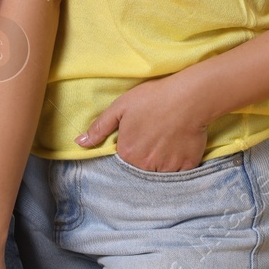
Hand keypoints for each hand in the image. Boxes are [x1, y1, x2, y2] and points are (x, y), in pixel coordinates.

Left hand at [75, 75, 211, 171]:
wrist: (190, 97)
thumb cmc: (154, 98)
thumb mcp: (120, 107)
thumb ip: (99, 127)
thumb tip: (79, 142)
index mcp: (128, 153)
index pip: (124, 159)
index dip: (130, 146)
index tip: (139, 135)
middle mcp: (146, 166)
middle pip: (141, 168)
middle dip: (145, 156)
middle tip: (154, 135)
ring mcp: (167, 168)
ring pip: (160, 171)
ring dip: (161, 161)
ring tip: (167, 139)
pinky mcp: (187, 166)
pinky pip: (179, 172)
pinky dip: (178, 163)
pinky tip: (179, 145)